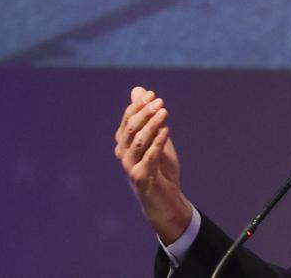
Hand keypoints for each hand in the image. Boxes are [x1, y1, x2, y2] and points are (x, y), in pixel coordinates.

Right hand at [114, 86, 192, 243]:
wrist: (166, 201)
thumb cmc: (160, 169)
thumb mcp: (157, 138)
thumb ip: (150, 117)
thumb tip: (139, 90)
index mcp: (125, 143)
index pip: (127, 120)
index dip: (138, 106)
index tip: (152, 94)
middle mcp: (124, 154)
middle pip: (130, 129)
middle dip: (145, 114)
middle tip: (160, 102)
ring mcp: (131, 167)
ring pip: (138, 142)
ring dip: (151, 125)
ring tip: (164, 112)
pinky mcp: (141, 179)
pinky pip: (148, 158)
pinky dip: (157, 143)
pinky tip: (167, 131)